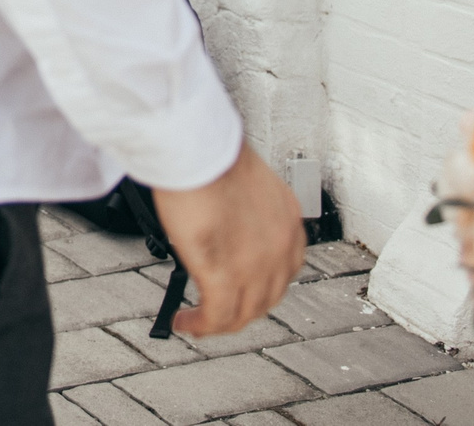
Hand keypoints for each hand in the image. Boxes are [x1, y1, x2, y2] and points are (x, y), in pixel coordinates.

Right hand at [151, 144, 306, 337]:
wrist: (198, 147)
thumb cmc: (212, 153)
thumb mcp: (245, 184)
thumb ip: (245, 210)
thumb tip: (228, 221)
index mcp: (288, 222)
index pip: (284, 270)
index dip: (259, 285)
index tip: (241, 287)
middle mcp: (280, 248)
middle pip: (266, 298)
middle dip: (240, 308)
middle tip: (217, 308)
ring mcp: (256, 266)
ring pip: (244, 314)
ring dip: (220, 322)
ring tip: (198, 320)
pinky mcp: (225, 275)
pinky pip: (217, 316)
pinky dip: (200, 325)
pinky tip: (186, 322)